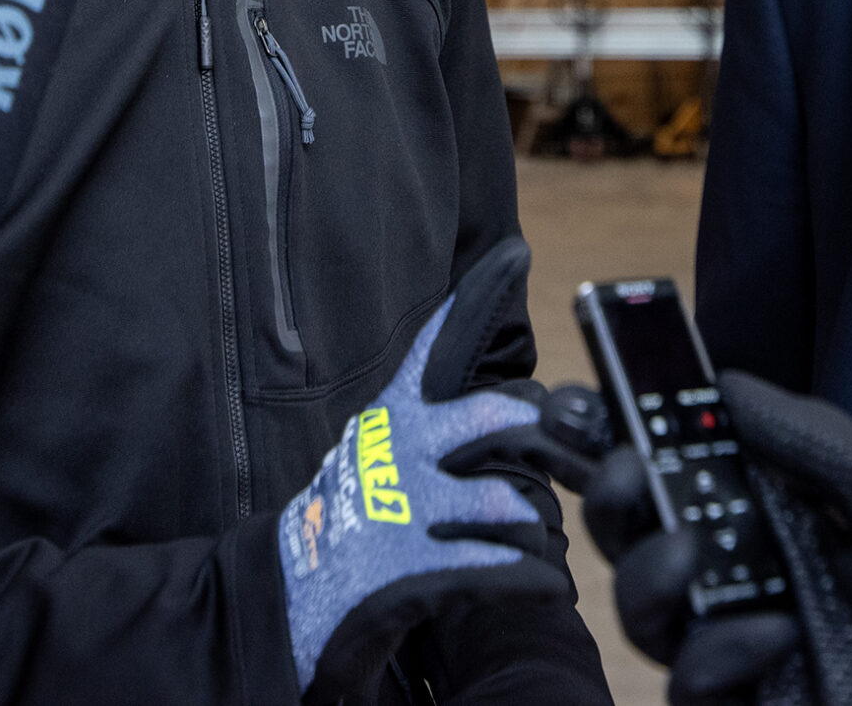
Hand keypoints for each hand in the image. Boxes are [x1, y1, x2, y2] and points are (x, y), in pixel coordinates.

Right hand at [277, 236, 572, 700]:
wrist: (284, 598)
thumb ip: (428, 429)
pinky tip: (545, 583)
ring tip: (536, 541)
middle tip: (568, 449)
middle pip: (492, 417)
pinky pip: (492, 566)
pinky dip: (528, 577)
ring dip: (530, 525)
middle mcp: (395, 448)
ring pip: (502, 501)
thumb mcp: (375, 458)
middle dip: (539, 434)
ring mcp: (400, 506)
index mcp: (390, 416)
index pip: (434, 346)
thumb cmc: (343, 525)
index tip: (516, 253)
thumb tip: (505, 411)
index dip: (478, 298)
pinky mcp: (405, 567)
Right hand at [552, 371, 851, 705]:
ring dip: (648, 565)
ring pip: (640, 596)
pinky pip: (686, 671)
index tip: (594, 392)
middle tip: (626, 470)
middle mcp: (738, 564)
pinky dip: (719, 648)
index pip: (685, 457)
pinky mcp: (730, 696)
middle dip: (614, 487)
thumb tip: (730, 386)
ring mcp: (728, 634)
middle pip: (638, 521)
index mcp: (774, 504)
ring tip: (686, 553)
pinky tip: (771, 633)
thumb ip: (817, 443)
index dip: (632, 426)